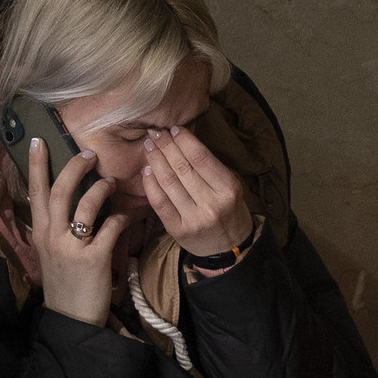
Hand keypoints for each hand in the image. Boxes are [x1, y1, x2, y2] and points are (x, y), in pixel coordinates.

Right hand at [26, 136, 124, 326]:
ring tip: (111, 183)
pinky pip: (111, 228)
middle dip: (75, 167)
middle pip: (59, 190)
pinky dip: (122, 218)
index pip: (35, 191)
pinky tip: (127, 218)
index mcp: (41, 233)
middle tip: (90, 155)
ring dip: (102, 188)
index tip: (39, 141)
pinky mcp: (94, 259)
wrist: (72, 319)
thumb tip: (69, 201)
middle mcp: (52, 236)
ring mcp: (72, 248)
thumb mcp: (51, 253)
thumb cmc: (66, 283)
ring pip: (86, 205)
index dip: (37, 165)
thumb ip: (56, 227)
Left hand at [140, 127, 253, 259]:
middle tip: (155, 133)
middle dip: (166, 146)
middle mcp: (211, 204)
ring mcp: (193, 219)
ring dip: (155, 160)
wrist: (228, 249)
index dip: (184, 140)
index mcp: (228, 190)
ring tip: (149, 146)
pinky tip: (146, 170)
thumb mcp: (230, 188)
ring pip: (168, 182)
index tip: (173, 129)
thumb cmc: (229, 211)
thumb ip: (210, 168)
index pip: (201, 158)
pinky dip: (150, 184)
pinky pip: (159, 202)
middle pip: (182, 167)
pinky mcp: (178, 230)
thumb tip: (182, 142)